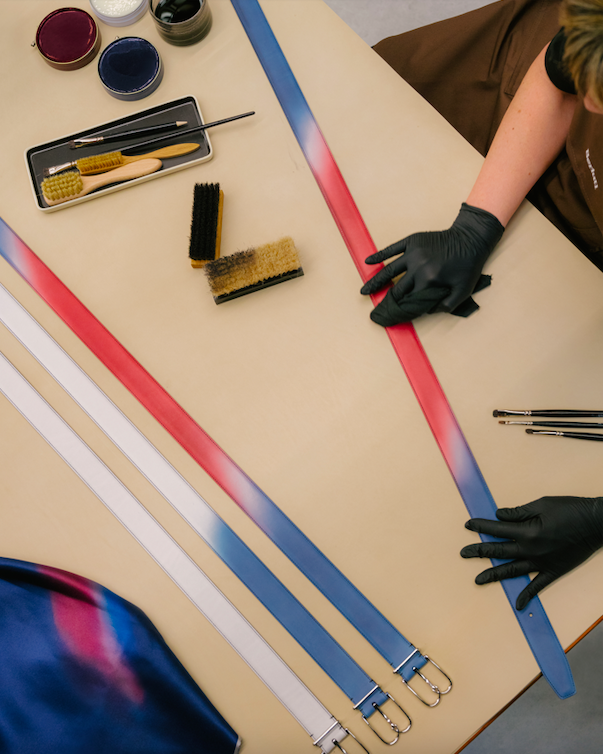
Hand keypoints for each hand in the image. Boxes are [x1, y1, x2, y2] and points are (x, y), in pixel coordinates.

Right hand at [360, 204, 503, 325]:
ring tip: (364, 292)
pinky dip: (379, 255)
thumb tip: (427, 311)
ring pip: (389, 271)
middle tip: (376, 311)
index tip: (391, 317)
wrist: (470, 238)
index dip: (401, 310)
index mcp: (429, 280)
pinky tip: (368, 262)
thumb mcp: (464, 290)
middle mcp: (417, 267)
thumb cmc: (468, 265)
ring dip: (375, 282)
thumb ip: (447, 304)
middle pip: (397, 288)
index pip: (410, 300)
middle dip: (386, 301)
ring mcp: (413, 253)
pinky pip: (392, 249)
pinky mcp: (412, 241)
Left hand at [461, 496, 602, 609]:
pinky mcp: (554, 571)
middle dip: (479, 552)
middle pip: (499, 551)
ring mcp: (542, 562)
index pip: (497, 529)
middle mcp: (532, 549)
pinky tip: (518, 605)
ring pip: (512, 570)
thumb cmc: (570, 510)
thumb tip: (499, 515)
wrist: (597, 523)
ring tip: (478, 580)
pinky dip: (527, 596)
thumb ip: (518, 512)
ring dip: (494, 575)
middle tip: (463, 554)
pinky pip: (538, 586)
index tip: (468, 525)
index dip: (481, 526)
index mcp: (528, 531)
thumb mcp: (542, 504)